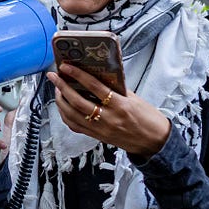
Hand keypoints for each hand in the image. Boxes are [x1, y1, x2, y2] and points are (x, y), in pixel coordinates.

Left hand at [48, 64, 170, 157]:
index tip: (66, 67)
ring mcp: (101, 129)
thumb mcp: (134, 98)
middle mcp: (109, 118)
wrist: (154, 141)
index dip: (77, 75)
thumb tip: (96, 75)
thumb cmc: (147, 117)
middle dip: (62, 87)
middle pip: (78, 102)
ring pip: (73, 115)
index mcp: (120, 105)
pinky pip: (76, 126)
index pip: (94, 86)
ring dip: (61, 101)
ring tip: (57, 89)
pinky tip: (64, 106)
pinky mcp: (98, 137)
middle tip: (54, 76)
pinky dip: (66, 115)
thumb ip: (115, 88)